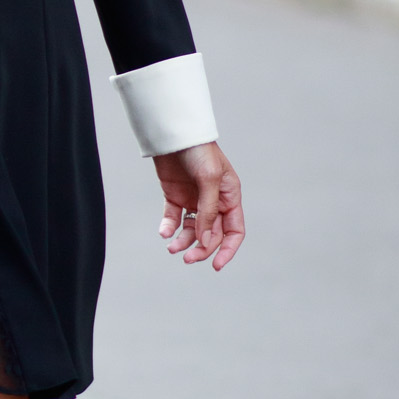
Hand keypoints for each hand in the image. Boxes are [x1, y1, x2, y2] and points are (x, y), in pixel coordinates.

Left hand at [153, 141, 243, 270]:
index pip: (234, 230)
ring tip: (171, 248)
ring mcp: (194, 199)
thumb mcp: (209, 179)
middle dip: (201, 249)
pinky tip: (164, 232)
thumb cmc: (198, 151)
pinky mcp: (175, 197)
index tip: (215, 265)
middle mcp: (214, 201)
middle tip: (187, 258)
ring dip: (183, 242)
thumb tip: (206, 241)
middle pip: (212, 235)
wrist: (174, 133)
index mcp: (230, 196)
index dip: (227, 250)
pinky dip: (169, 227)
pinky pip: (173, 218)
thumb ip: (209, 211)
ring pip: (192, 230)